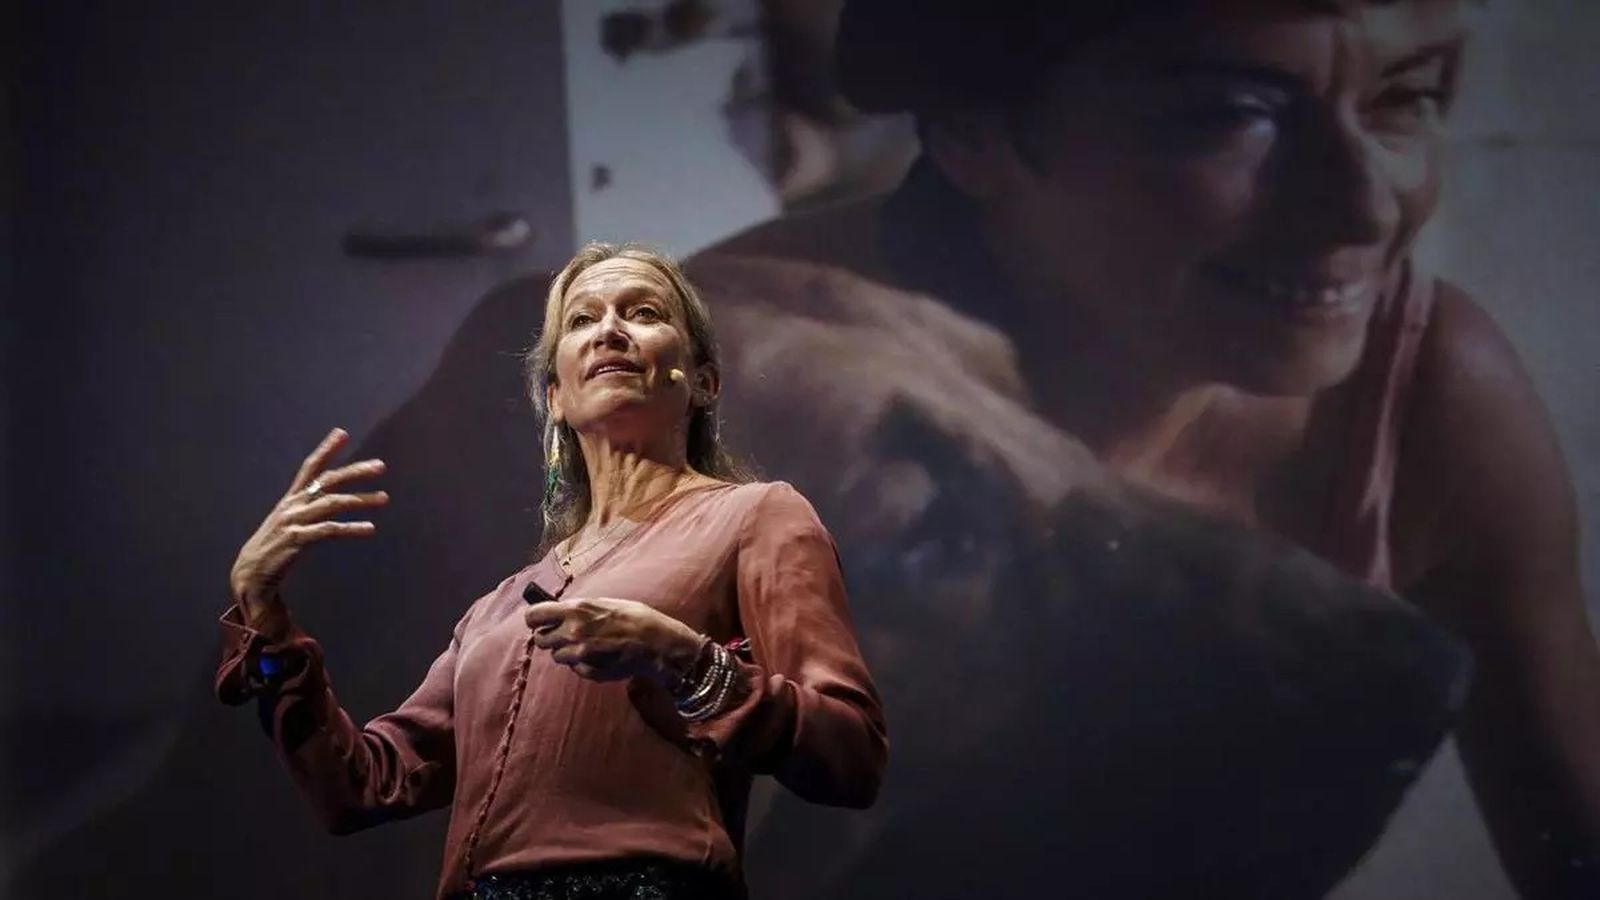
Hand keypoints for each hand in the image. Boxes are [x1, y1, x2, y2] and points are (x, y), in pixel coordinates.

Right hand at [229, 428, 388, 634]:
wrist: (250, 573)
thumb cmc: (275, 545)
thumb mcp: (290, 520)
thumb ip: (308, 506)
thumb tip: (331, 494)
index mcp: (292, 498)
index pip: (310, 467)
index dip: (326, 449)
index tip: (342, 433)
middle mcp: (293, 505)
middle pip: (328, 481)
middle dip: (355, 471)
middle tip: (381, 466)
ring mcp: (295, 521)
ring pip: (333, 503)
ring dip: (361, 500)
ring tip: (385, 498)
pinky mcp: (297, 539)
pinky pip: (329, 530)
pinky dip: (351, 528)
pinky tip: (369, 529)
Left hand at [526, 597, 703, 684]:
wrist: (656, 643)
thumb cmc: (634, 618)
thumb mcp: (604, 603)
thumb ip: (579, 609)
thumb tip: (558, 612)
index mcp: (575, 610)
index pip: (533, 615)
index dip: (534, 619)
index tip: (538, 621)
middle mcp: (572, 632)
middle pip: (541, 640)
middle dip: (550, 637)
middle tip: (565, 634)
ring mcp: (579, 654)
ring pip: (557, 656)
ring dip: (567, 651)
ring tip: (588, 645)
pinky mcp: (588, 671)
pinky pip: (575, 668)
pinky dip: (582, 664)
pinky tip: (600, 656)